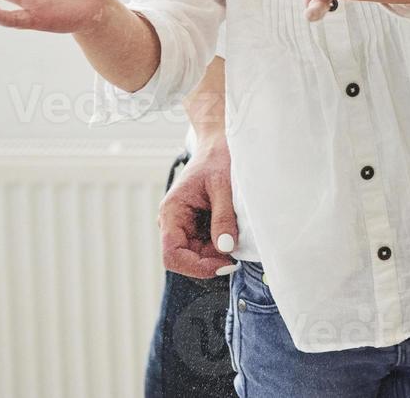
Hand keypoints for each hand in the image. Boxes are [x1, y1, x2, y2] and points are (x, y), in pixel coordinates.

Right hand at [159, 138, 237, 279]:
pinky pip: (205, 244)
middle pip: (185, 258)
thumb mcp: (224, 186)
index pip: (172, 254)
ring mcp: (184, 224)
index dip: (196, 266)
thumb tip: (225, 248)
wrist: (219, 144)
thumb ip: (223, 217)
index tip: (224, 264)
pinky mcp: (196, 224)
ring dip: (217, 253)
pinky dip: (220, 244)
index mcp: (172, 211)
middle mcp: (173, 221)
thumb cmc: (219, 158)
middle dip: (210, 260)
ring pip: (197, 254)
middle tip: (237, 255)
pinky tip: (233, 232)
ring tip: (237, 238)